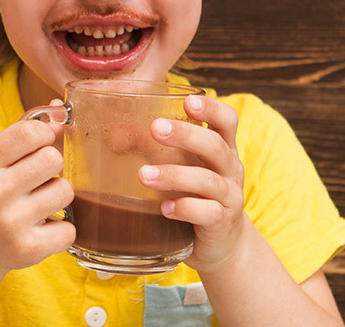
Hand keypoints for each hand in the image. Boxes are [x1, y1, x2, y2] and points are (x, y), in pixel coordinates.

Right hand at [0, 119, 75, 280]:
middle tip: (37, 180)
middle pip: (54, 159)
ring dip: (57, 196)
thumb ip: (23, 132)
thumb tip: (60, 109)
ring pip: (65, 191)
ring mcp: (10, 223)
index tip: (39, 145)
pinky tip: (41, 229)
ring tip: (38, 204)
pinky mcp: (27, 250)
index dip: (44, 135)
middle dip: (52, 167)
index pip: (30, 132)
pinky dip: (60, 230)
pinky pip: (69, 229)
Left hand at [138, 94, 246, 272]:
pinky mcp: (222, 223)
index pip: (227, 120)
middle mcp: (230, 170)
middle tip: (156, 128)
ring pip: (207, 181)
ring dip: (175, 175)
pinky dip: (185, 209)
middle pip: (215, 146)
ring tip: (144, 175)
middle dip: (186, 135)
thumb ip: (159, 150)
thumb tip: (113, 136)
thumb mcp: (185, 168)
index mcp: (222, 149)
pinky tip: (164, 208)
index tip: (188, 101)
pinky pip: (207, 213)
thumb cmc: (196, 196)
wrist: (222, 243)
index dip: (212, 108)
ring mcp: (229, 197)